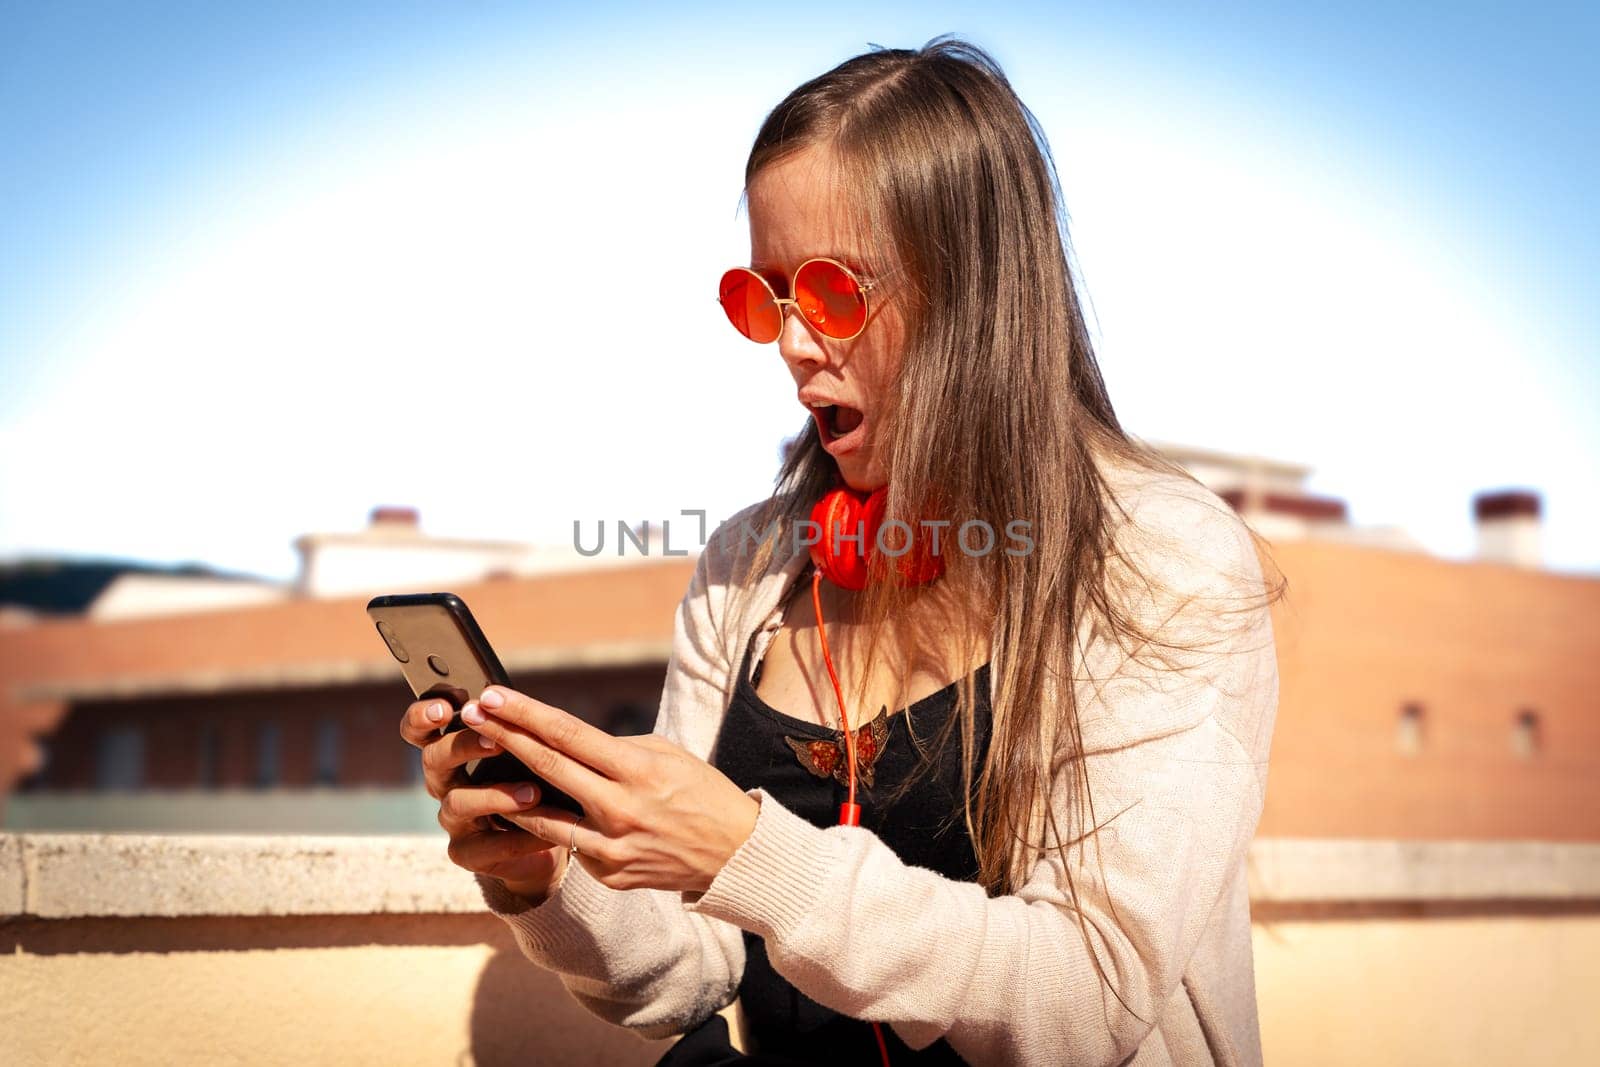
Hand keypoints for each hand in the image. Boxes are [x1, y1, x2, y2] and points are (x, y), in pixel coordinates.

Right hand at [398, 696, 567, 902]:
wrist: (549, 834)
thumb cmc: (534, 776)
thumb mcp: (526, 748)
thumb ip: (514, 727)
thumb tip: (514, 698)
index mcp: (452, 749)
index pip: (420, 728)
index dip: (423, 716)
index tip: (445, 707)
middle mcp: (445, 781)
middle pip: (433, 758)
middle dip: (462, 745)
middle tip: (495, 741)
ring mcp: (453, 818)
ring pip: (458, 802)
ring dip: (496, 795)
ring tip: (533, 793)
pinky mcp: (467, 852)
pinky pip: (484, 847)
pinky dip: (515, 838)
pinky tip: (542, 834)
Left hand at [458, 686, 760, 893]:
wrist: (735, 854)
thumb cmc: (699, 791)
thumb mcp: (665, 754)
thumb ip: (613, 749)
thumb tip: (562, 741)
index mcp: (638, 770)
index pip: (568, 735)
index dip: (525, 714)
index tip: (492, 695)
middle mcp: (621, 809)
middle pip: (546, 768)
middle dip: (504, 738)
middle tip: (471, 717)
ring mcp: (612, 847)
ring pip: (541, 816)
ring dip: (505, 789)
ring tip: (479, 765)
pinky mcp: (608, 874)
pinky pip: (567, 844)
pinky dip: (544, 825)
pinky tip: (521, 809)